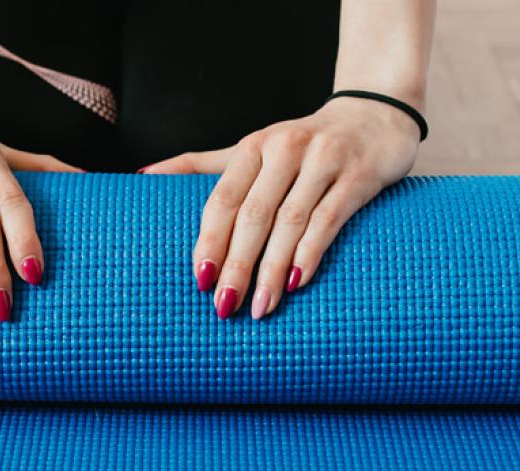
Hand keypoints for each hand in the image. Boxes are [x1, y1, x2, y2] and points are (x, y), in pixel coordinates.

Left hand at [142, 97, 420, 318]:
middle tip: (224, 306)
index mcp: (254, 147)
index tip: (199, 280)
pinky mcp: (359, 175)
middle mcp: (286, 149)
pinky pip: (330, 219)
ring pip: (290, 221)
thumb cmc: (305, 143)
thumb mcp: (254, 149)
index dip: (209, 240)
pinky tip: (297, 282)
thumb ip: (202, 164)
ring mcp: (324, 161)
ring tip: (260, 307)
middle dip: (236, 264)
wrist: (376, 115)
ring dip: (272, 268)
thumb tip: (143, 175)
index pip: (223, 199)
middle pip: (253, 215)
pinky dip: (310, 253)